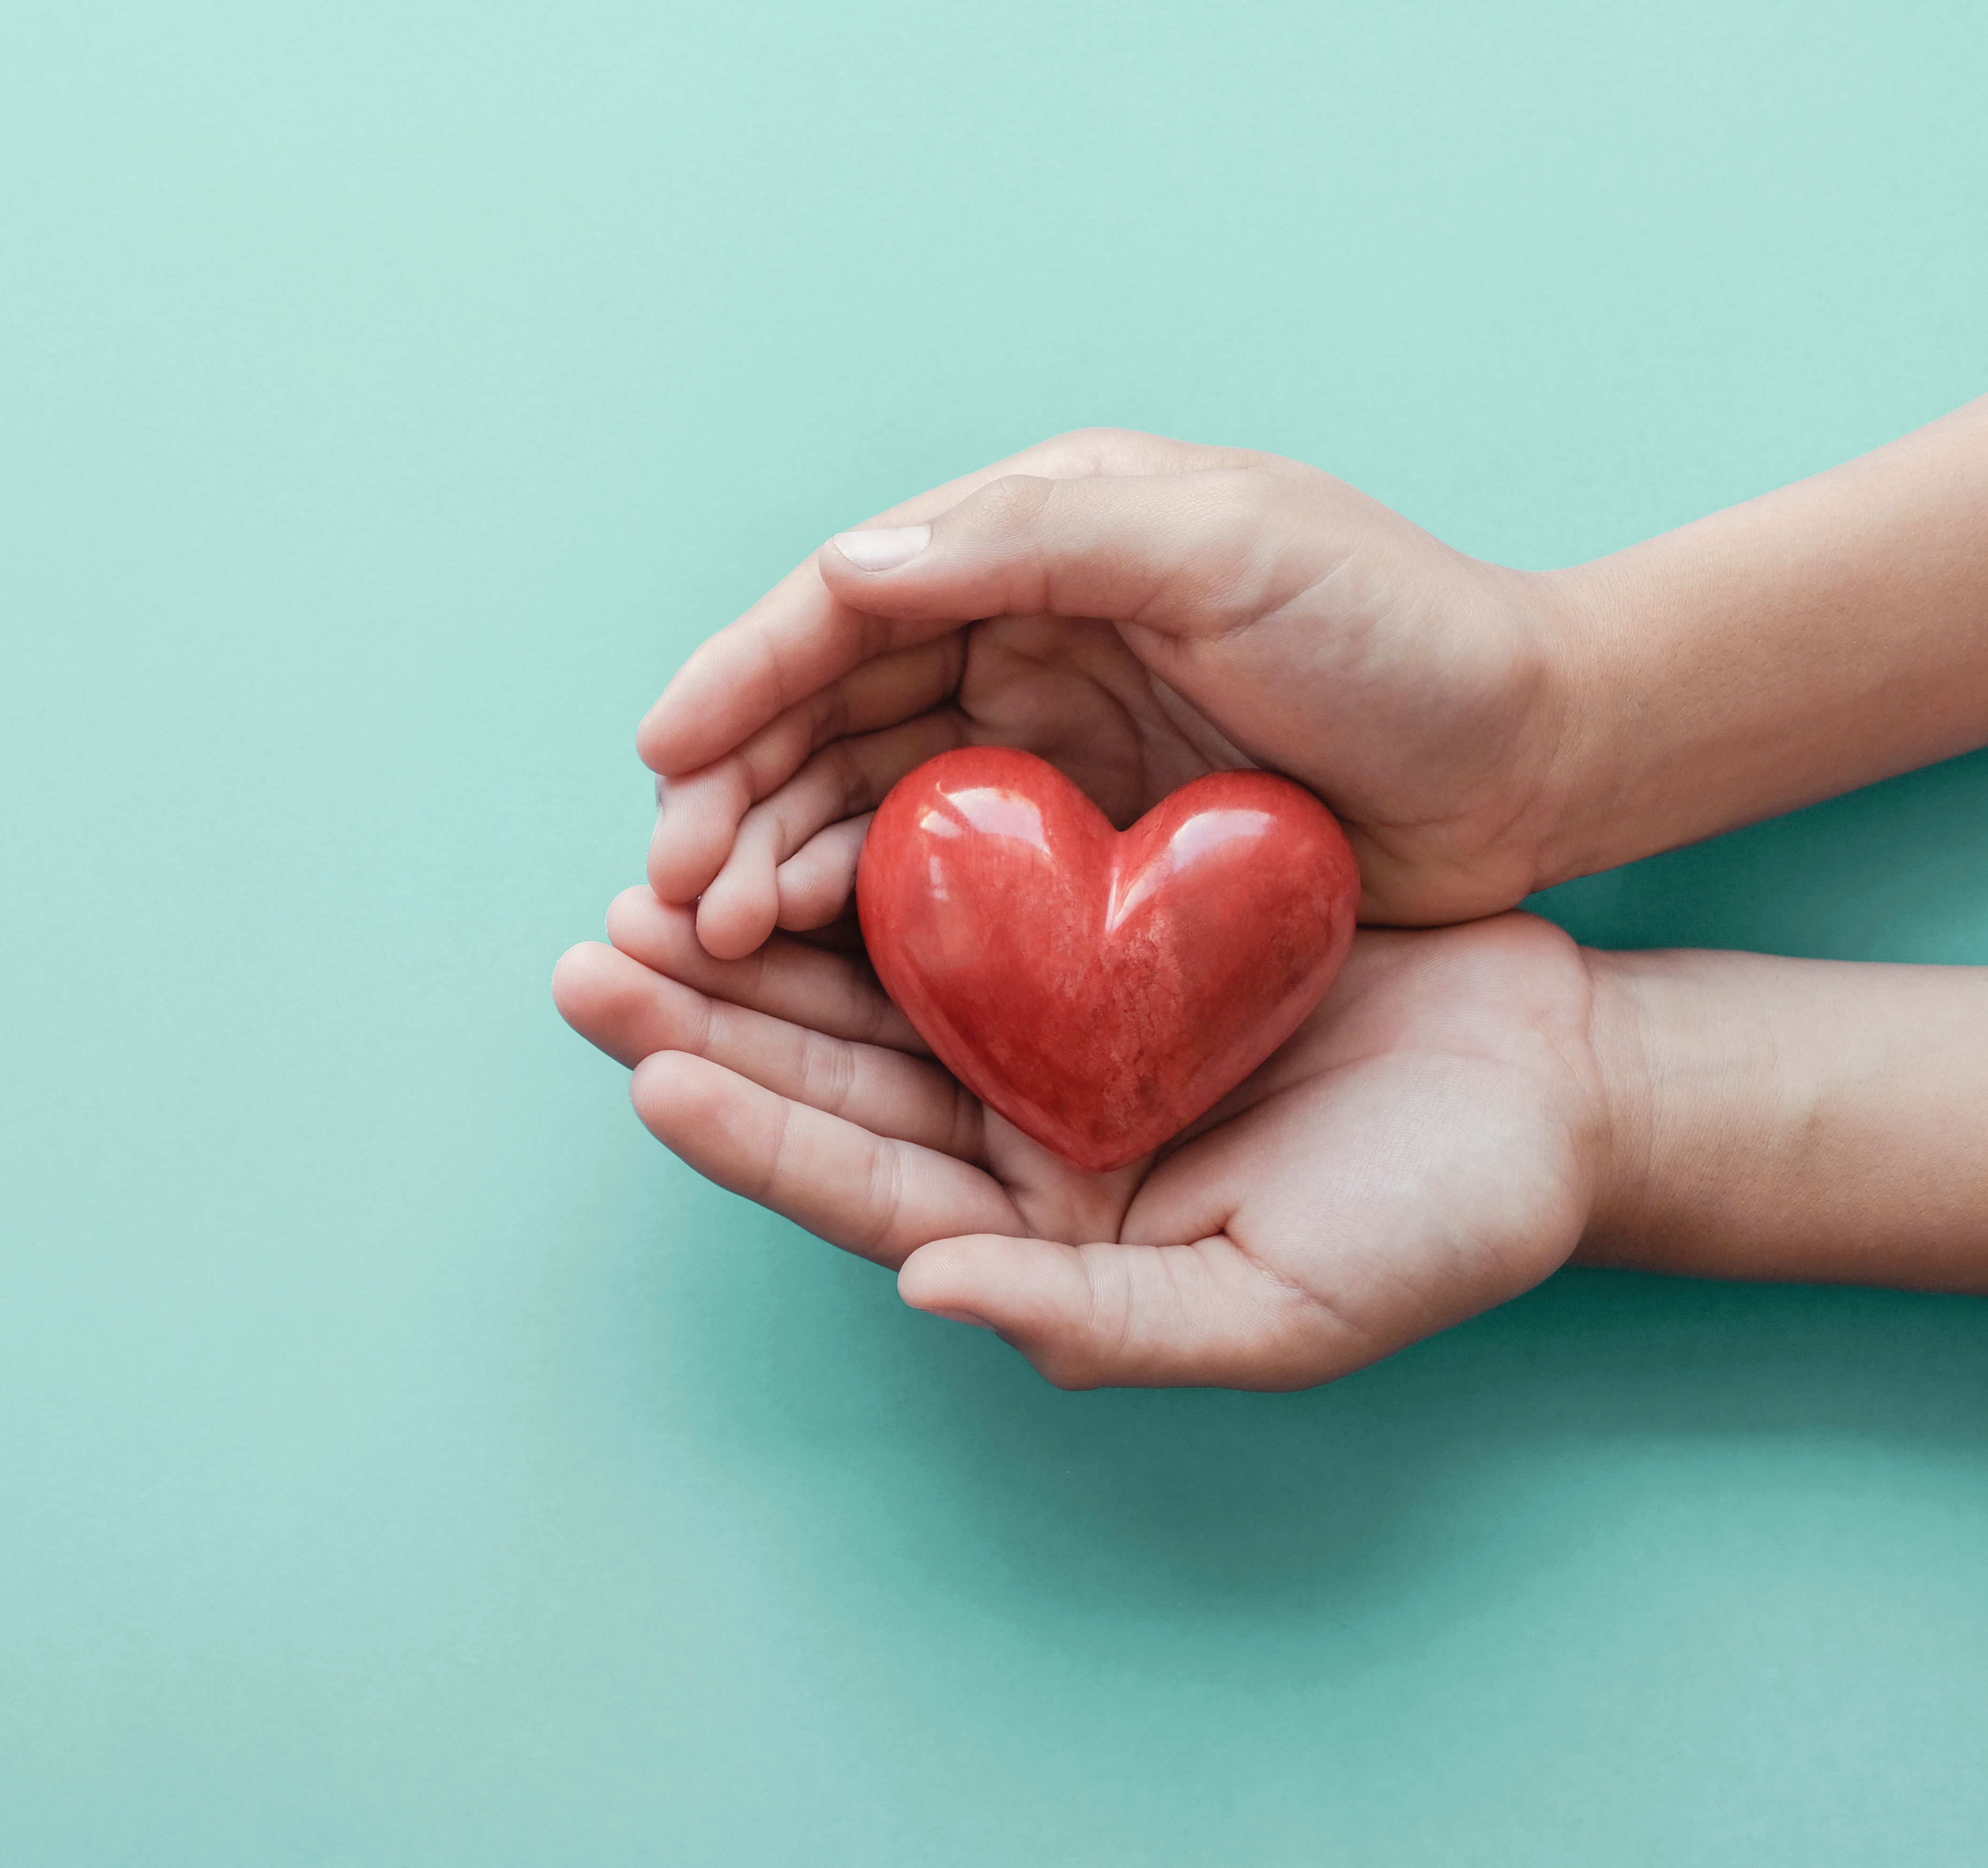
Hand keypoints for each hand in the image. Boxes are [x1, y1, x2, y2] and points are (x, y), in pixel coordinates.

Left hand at [552, 890, 1613, 1389]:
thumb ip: (1102, 1318)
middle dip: (701, 1024)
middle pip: (829, 1084)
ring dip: (751, 946)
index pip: (863, 1191)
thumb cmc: (1443, 1218)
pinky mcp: (1093, 950)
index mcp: (1043, 1239)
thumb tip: (929, 1290)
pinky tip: (789, 821)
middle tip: (587, 961)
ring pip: (866, 992)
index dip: (753, 1137)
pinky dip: (870, 869)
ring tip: (638, 891)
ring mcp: (1050, 1045)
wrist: (1553, 1087)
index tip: (649, 1071)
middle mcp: (1020, 1147)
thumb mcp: (1280, 1305)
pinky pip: (955, 910)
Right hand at [637, 430, 1587, 950]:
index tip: (662, 754)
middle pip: (831, 712)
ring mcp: (1046, 744)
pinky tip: (806, 954)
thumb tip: (846, 567)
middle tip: (672, 891)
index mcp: (1043, 537)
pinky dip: (859, 911)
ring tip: (716, 937)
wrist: (1543, 758)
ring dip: (775, 861)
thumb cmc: (1405, 633)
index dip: (742, 675)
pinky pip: (936, 877)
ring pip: (863, 800)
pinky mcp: (1080, 847)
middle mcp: (1022, 632)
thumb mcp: (1230, 546)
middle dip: (734, 794)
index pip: (849, 602)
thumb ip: (1040, 539)